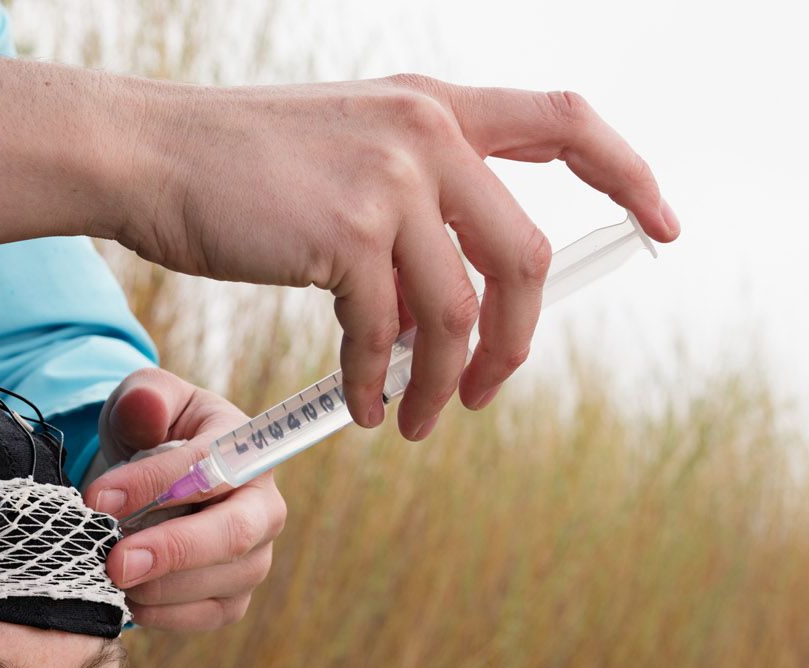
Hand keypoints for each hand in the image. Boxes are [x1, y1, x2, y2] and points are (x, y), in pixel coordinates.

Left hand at [83, 368, 286, 631]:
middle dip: (172, 551)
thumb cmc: (151, 433)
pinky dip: (163, 614)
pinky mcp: (234, 597)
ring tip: (108, 573)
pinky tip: (126, 598)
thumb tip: (145, 407)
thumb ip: (143, 398)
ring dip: (159, 585)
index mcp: (246, 450)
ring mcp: (255, 556)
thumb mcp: (142, 400)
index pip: (211, 468)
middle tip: (116, 563)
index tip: (98, 500)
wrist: (152, 481)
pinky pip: (208, 615)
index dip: (154, 485)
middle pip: (234, 534)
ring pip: (220, 581)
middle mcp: (263, 505)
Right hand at [115, 74, 680, 439]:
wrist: (146, 155)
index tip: (661, 225)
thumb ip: (406, 203)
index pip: (565, 120)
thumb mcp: (339, 155)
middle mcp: (425, 132)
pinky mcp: (346, 232)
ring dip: (439, 382)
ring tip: (414, 421)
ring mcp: (390, 180)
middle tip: (481, 394)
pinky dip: (378, 383)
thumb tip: (442, 302)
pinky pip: (384, 334)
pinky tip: (362, 405)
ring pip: (456, 311)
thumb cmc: (230, 167)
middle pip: (521, 256)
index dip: (627, 173)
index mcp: (432, 106)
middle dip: (514, 343)